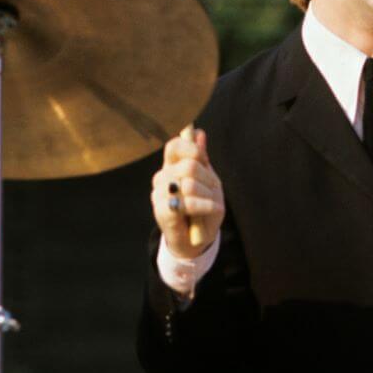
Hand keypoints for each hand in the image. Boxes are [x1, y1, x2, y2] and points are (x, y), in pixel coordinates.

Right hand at [151, 128, 224, 259]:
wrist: (197, 240)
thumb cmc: (203, 208)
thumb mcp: (207, 180)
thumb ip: (201, 158)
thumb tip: (199, 133)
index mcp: (171, 167)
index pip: (174, 146)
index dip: (192, 149)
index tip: (204, 159)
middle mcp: (162, 178)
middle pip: (189, 166)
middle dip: (209, 179)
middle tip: (212, 190)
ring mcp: (160, 195)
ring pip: (190, 184)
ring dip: (208, 195)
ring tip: (210, 204)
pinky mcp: (162, 212)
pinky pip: (188, 202)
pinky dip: (205, 206)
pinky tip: (212, 209)